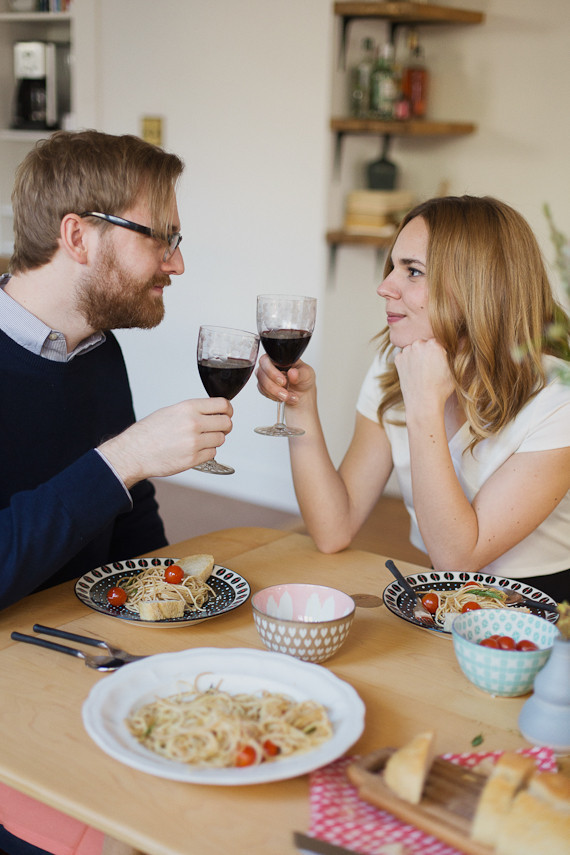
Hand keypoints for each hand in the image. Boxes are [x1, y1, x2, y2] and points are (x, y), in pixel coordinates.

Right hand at [98, 398, 232, 487]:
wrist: (134, 452)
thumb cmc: (149, 433)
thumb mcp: (171, 411)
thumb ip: (194, 410)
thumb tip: (213, 412)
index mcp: (188, 408)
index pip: (222, 404)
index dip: (228, 409)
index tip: (227, 412)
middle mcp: (193, 423)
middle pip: (226, 423)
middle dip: (225, 426)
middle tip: (218, 428)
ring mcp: (194, 442)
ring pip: (221, 439)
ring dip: (215, 439)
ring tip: (202, 440)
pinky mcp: (193, 459)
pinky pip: (212, 453)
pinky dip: (207, 452)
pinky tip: (195, 449)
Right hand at [255, 354, 314, 408]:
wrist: (302, 393)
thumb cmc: (303, 379)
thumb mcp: (307, 374)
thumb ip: (300, 374)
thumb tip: (292, 372)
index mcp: (278, 358)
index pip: (266, 360)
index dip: (272, 372)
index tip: (283, 381)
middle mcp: (269, 365)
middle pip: (261, 374)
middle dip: (273, 386)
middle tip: (285, 393)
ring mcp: (265, 376)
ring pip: (262, 385)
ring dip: (275, 393)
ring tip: (288, 396)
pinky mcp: (263, 387)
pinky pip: (263, 392)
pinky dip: (274, 397)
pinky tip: (284, 397)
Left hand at [394, 338, 454, 415]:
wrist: (423, 402)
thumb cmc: (441, 388)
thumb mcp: (454, 368)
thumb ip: (458, 350)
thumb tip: (463, 339)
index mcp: (434, 344)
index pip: (438, 342)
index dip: (439, 352)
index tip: (440, 361)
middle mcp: (419, 344)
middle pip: (425, 343)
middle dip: (427, 352)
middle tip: (431, 367)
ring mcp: (406, 352)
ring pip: (413, 349)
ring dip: (417, 355)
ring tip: (422, 371)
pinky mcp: (398, 360)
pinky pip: (404, 356)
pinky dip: (407, 362)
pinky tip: (414, 372)